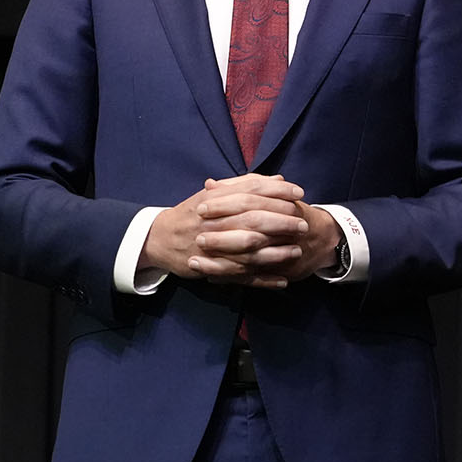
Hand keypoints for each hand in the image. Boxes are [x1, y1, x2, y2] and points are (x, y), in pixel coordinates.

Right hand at [141, 174, 339, 287]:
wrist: (159, 238)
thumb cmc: (192, 214)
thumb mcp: (214, 194)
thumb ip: (245, 185)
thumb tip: (277, 180)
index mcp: (215, 199)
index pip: (251, 191)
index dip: (277, 191)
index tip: (299, 193)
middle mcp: (214, 221)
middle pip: (253, 219)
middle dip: (281, 221)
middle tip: (302, 224)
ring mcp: (212, 247)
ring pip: (249, 250)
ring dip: (275, 252)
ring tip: (296, 251)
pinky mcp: (212, 269)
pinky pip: (241, 276)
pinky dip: (263, 280)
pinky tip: (282, 281)